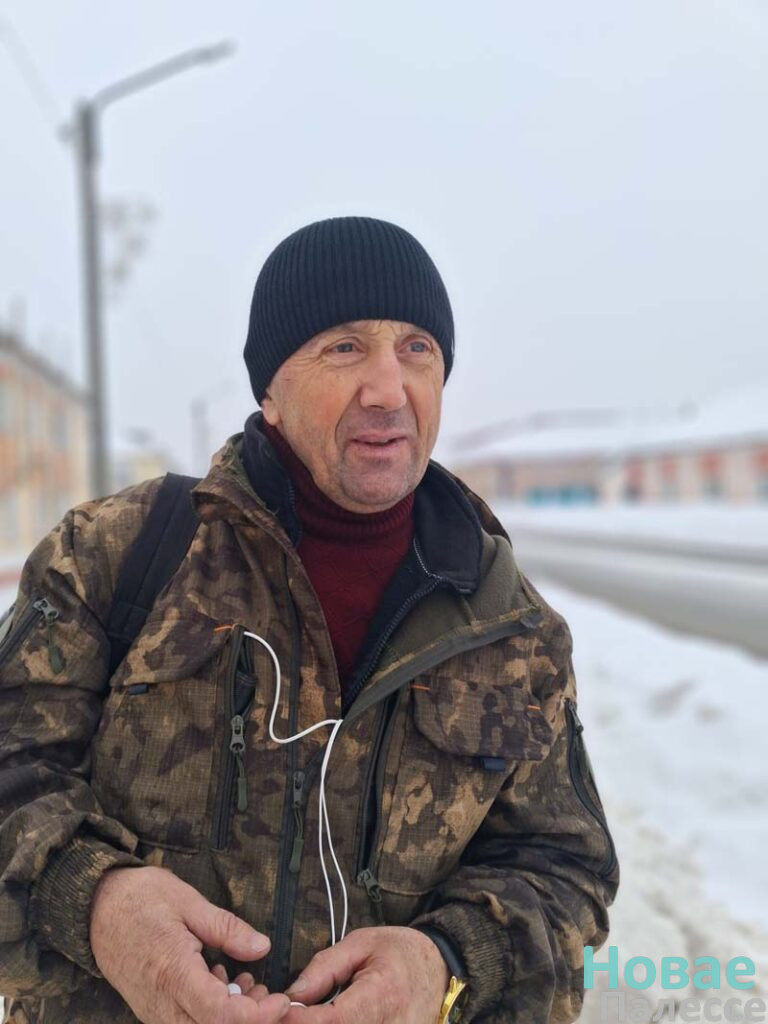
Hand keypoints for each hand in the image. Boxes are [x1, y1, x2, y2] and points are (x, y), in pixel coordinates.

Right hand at [89, 864, 290, 1022]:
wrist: (95, 906)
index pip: (219, 1015)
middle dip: (248, 1019)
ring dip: (230, 1016)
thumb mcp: (189, 901)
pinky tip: (222, 981)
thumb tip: (262, 948)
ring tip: (248, 983)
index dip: (256, 1016)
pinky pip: (186, 1022)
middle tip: (268, 992)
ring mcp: (154, 1010)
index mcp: (173, 973)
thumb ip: (227, 928)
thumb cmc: (141, 898)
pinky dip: (212, 1011)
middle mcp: (161, 1003)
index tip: (281, 1001)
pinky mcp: (152, 1009)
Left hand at [281, 926, 449, 1023]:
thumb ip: (324, 968)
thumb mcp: (361, 943)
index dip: (301, 1020)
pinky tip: (328, 1021)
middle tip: (289, 1013)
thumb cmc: (400, 952)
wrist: (441, 968)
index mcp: (382, 993)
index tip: (278, 1010)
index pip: (333, 1020)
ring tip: (310, 1015)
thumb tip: (292, 996)